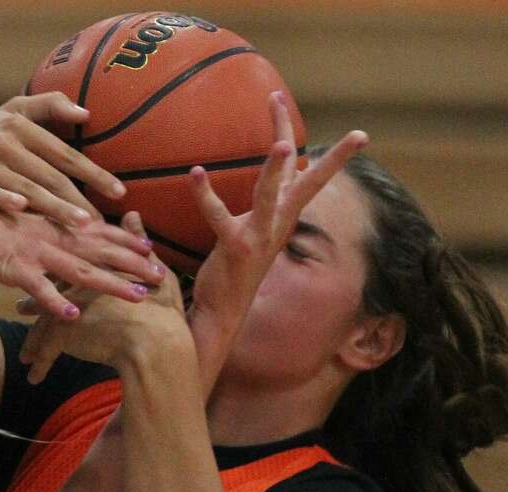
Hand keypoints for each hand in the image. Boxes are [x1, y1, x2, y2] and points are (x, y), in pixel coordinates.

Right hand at [0, 93, 126, 226]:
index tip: (118, 192)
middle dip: (78, 199)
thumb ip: (48, 106)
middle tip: (103, 221)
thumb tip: (85, 113)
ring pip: (25, 188)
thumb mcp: (11, 112)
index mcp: (20, 126)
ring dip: (53, 207)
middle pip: (48, 175)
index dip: (93, 173)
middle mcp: (3, 143)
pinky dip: (3, 199)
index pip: (64, 154)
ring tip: (79, 225)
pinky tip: (21, 209)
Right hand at [0, 196, 162, 318]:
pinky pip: (38, 290)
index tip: (152, 250)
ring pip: (79, 271)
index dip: (126, 241)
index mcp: (51, 223)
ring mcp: (33, 253)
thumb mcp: (17, 219)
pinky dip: (56, 304)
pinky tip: (74, 317)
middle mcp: (49, 236)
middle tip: (163, 276)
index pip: (97, 231)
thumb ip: (42, 227)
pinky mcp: (12, 269)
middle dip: (133, 264)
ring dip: (111, 284)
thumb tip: (59, 234)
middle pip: (99, 251)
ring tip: (139, 297)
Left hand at [17, 212, 184, 383]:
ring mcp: (66, 309)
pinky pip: (45, 352)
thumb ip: (137, 245)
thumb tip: (131, 214)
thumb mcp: (153, 272)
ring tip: (26, 353)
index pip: (67, 268)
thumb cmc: (162, 311)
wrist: (156, 341)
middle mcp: (75, 286)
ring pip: (42, 326)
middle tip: (20, 308)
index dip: (56, 276)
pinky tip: (34, 377)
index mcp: (95, 269)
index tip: (45, 278)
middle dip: (34, 303)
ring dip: (33, 341)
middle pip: (47, 294)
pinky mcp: (62, 334)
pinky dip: (39, 365)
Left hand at [190, 93, 368, 332]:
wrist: (221, 312)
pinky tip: (196, 172)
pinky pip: (219, 216)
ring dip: (276, 169)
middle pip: (310, 183)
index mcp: (284, 217)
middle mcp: (278, 224)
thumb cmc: (233, 269)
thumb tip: (277, 176)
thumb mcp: (254, 229)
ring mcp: (260, 236)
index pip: (305, 174)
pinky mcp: (235, 247)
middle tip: (361, 134)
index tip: (317, 112)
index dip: (318, 149)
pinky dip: (206, 195)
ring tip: (281, 142)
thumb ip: (264, 204)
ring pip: (272, 196)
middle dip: (336, 159)